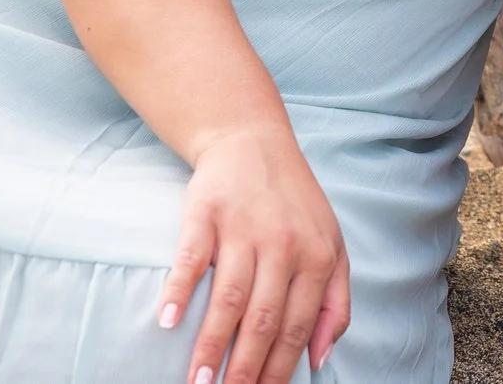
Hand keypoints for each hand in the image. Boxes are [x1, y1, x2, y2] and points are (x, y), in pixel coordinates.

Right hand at [158, 122, 349, 383]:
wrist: (253, 142)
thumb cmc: (295, 204)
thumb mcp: (332, 245)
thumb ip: (335, 302)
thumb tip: (322, 358)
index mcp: (317, 256)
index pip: (297, 325)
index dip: (280, 368)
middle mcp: (283, 244)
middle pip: (263, 318)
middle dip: (245, 368)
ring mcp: (244, 227)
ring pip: (229, 296)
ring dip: (212, 343)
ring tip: (198, 380)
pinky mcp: (207, 213)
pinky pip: (191, 257)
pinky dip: (178, 290)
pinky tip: (168, 321)